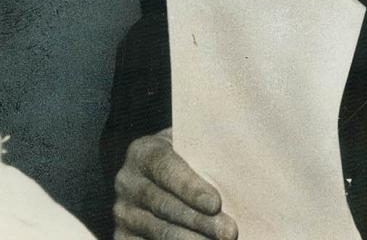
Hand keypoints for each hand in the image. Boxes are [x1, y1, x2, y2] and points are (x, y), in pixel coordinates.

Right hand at [113, 131, 236, 239]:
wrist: (158, 172)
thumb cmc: (188, 153)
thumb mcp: (192, 143)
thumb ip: (205, 150)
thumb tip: (237, 165)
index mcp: (143, 152)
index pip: (167, 168)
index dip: (191, 187)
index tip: (216, 204)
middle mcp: (127, 182)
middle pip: (165, 205)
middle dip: (200, 221)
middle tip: (229, 232)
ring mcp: (123, 212)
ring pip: (158, 230)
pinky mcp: (123, 236)